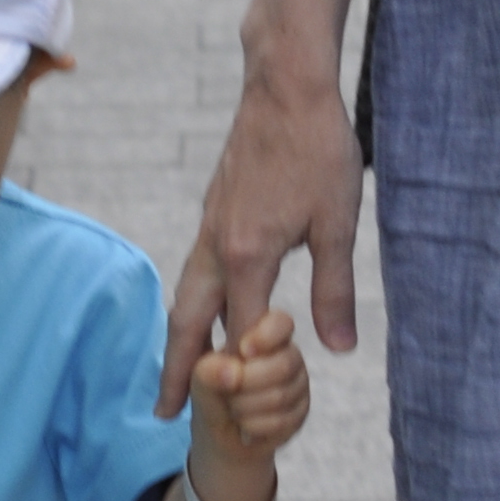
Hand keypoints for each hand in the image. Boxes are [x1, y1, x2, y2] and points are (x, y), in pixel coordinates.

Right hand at [160, 59, 363, 408]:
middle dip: (176, 370)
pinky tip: (205, 309)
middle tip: (163, 412)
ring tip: (176, 372)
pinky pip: (195, 269)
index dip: (242, 377)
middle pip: (187, 321)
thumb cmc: (317, 150)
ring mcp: (210, 226)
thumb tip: (336, 348)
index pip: (238, 335)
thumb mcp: (336, 224)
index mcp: (247, 255)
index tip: (244, 413)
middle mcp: (217, 246)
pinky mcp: (215, 210)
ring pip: (186, 293)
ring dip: (180, 336)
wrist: (286, 87)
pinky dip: (192, 302)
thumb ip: (333, 289)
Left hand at [188, 307, 310, 500]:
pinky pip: (284, 422)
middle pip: (285, 364)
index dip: (266, 336)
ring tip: (232, 410)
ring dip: (247, 409)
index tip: (243, 351)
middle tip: (227, 392)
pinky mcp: (302, 412)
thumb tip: (231, 371)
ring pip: (282, 396)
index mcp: (264, 335)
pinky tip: (245, 427)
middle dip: (248, 383)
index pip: (281, 323)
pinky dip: (255, 427)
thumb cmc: (212, 394)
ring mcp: (298, 383)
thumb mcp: (200, 381)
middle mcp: (288, 355)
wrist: (221, 435)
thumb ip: (209, 371)